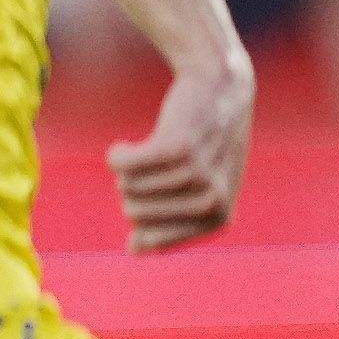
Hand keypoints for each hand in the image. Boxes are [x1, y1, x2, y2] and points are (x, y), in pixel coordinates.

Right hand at [108, 56, 249, 252]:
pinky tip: (124, 145)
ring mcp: (195, 174)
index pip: (150, 236)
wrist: (221, 87)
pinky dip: (117, 154)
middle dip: (134, 187)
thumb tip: (133, 250)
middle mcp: (211, 200)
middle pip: (134, 211)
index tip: (160, 189)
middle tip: (158, 162)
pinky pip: (122, 165)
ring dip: (129, 166)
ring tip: (149, 149)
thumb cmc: (206, 142)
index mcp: (218, 219)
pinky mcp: (176, 148)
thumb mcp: (197, 188)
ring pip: (128, 185)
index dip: (142, 212)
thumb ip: (170, 221)